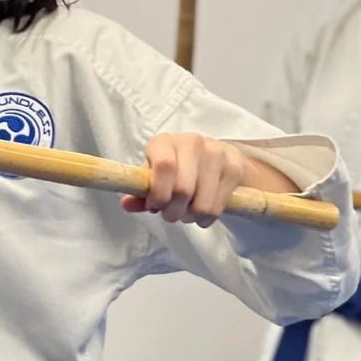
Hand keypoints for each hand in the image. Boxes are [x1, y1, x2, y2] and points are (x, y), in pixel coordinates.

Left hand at [122, 133, 248, 227]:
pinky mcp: (234, 168)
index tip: (155, 207)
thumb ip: (141, 192)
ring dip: (190, 217)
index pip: (164, 166)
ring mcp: (216, 153)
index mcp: (164, 142)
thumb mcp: (155, 175)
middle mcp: (191, 142)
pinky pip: (217, 207)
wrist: (215, 155)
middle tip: (170, 215)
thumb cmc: (176, 167)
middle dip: (173, 212)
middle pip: (183, 189)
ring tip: (185, 213)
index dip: (159, 193)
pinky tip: (200, 213)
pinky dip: (205, 218)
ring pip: (202, 203)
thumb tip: (126, 204)